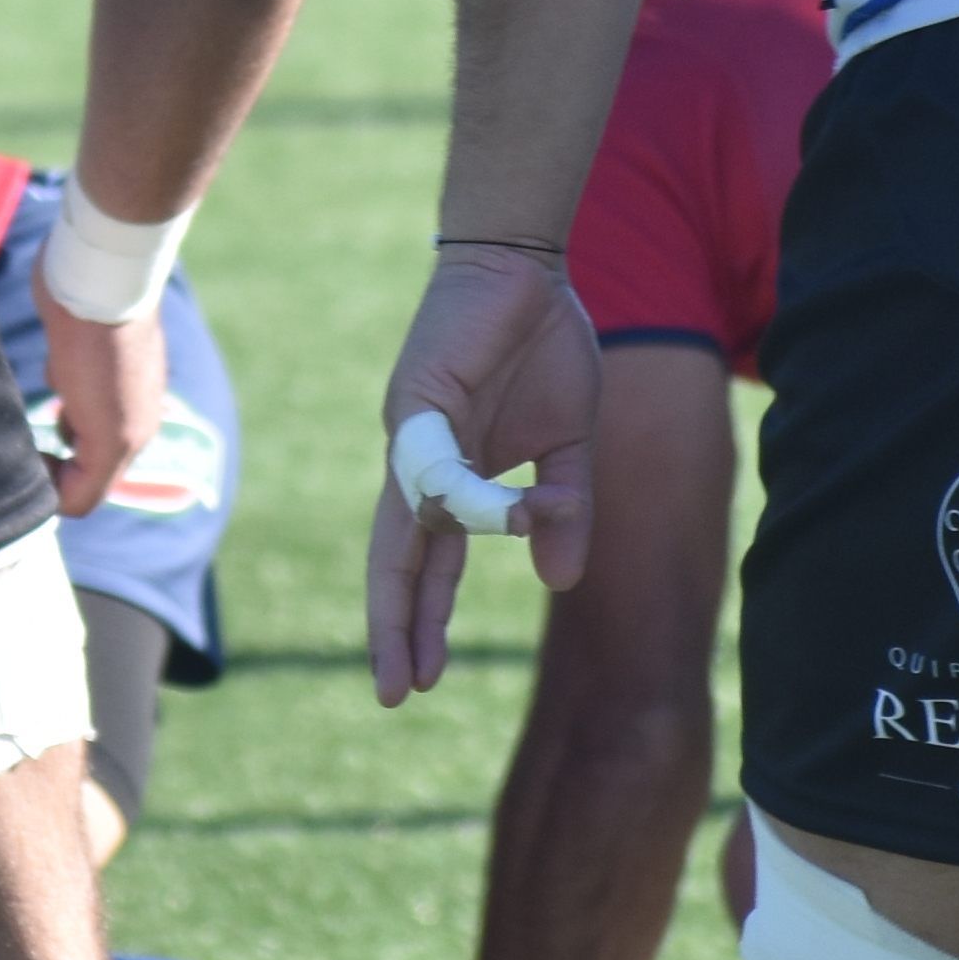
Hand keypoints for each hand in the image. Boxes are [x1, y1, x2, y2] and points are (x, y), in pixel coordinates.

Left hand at [39, 292, 165, 519]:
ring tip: (22, 413)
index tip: (27, 466)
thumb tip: (63, 505)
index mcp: (130, 438)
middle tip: (16, 447)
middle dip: (49, 464)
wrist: (95, 278)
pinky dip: (53, 387)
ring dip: (50, 429)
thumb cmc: (100, 356)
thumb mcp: (108, 433)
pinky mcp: (82, 350)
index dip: (52, 493)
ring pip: (72, 425)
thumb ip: (91, 479)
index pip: (85, 495)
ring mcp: (104, 381)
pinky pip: (65, 386)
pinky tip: (48, 367)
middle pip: (81, 464)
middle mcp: (122, 413)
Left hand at [365, 243, 600, 702]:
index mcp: (450, 478)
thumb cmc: (540, 345)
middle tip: (392, 693)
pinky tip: (513, 521)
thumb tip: (559, 582)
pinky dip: (478, 503)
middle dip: (393, 628)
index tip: (419, 682)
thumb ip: (561, 509)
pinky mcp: (419, 397)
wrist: (528, 266)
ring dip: (430, 592)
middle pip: (397, 559)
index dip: (421, 620)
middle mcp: (419, 464)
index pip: (426, 564)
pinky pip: (443, 470)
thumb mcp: (566, 444)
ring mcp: (413, 433)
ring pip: (415, 527)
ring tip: (433, 650)